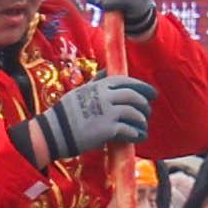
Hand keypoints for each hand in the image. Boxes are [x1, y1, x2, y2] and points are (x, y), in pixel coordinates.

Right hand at [17, 77, 157, 166]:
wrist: (55, 132)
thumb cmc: (66, 113)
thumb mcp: (80, 91)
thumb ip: (96, 81)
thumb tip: (106, 71)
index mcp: (100, 86)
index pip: (127, 82)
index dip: (143, 87)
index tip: (153, 94)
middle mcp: (106, 97)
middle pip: (134, 98)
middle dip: (144, 105)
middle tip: (147, 112)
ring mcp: (108, 113)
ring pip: (134, 114)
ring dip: (142, 121)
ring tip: (142, 127)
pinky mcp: (108, 130)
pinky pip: (129, 130)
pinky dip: (137, 134)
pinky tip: (139, 136)